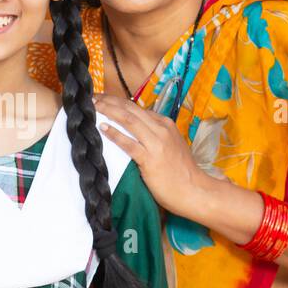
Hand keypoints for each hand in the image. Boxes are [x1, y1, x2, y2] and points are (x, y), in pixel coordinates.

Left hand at [92, 94, 217, 221]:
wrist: (194, 190)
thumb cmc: (181, 171)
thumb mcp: (171, 145)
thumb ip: (154, 135)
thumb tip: (133, 130)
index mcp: (165, 124)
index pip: (136, 108)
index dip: (117, 101)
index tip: (102, 98)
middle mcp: (161, 129)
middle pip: (130, 109)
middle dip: (109, 101)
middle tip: (92, 98)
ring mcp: (156, 143)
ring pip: (129, 120)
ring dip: (109, 111)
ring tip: (93, 107)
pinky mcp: (150, 159)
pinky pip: (129, 143)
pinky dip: (115, 134)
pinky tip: (103, 128)